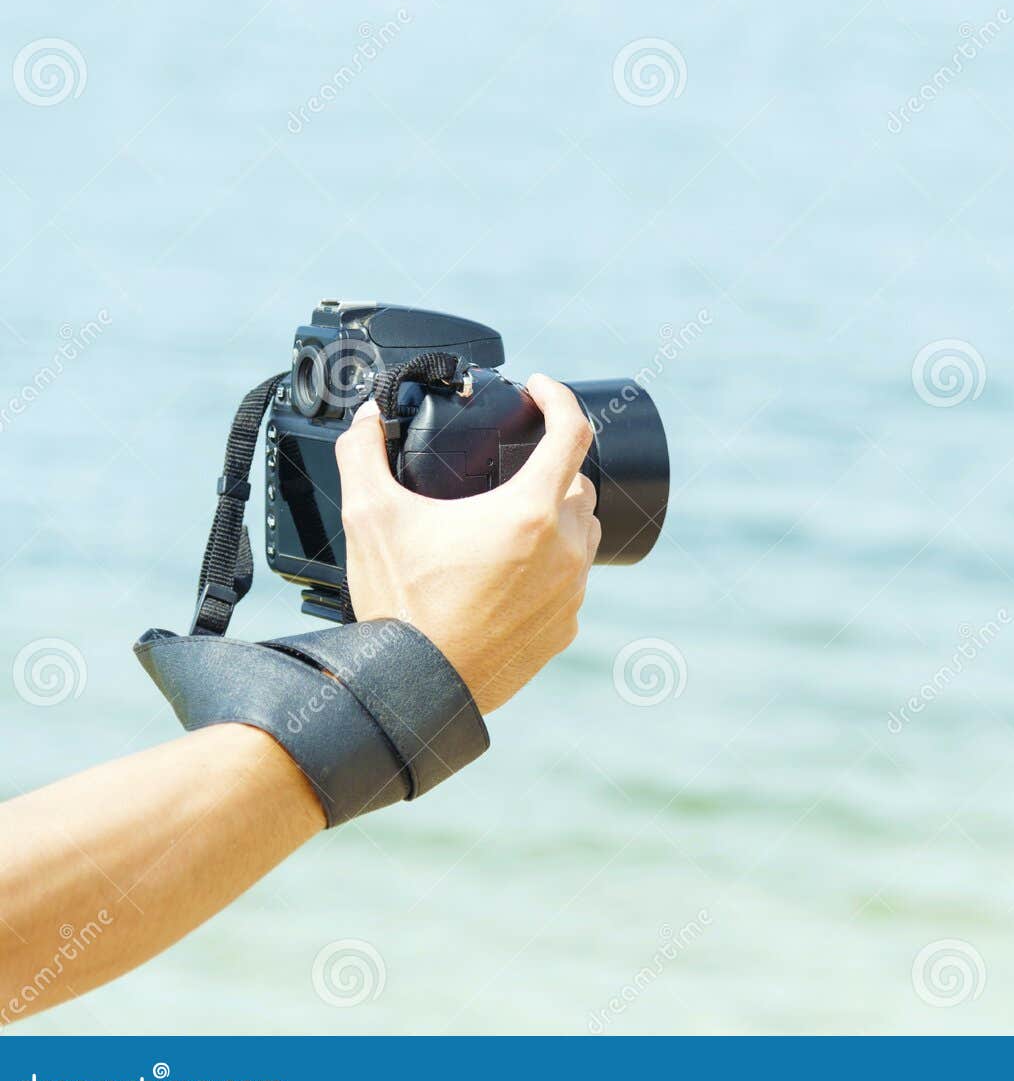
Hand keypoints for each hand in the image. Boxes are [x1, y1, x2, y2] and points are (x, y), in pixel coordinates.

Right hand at [333, 375, 600, 712]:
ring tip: (512, 517)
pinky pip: (571, 581)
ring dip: (557, 517)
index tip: (541, 389)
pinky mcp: (565, 627)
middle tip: (514, 463)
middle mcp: (565, 550)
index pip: (573, 432)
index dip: (560, 398)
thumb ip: (364, 453)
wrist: (417, 691)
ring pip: (583, 534)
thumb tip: (367, 419)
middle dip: (553, 465)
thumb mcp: (370, 518)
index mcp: (529, 513)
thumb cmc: (401, 608)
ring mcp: (570, 592)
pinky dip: (551, 565)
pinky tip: (513, 570)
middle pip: (580, 484)